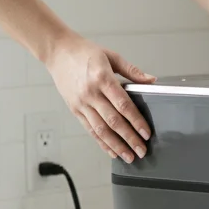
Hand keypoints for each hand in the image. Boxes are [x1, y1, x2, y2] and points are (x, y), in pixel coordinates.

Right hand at [46, 35, 154, 161]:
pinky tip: (112, 151)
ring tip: (129, 156)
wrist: (58, 52)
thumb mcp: (111, 56)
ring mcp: (81, 103)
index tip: (146, 133)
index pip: (123, 105)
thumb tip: (151, 80)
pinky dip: (102, 142)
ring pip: (101, 129)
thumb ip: (132, 71)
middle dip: (129, 138)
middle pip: (113, 121)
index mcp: (102, 78)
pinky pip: (90, 129)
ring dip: (116, 145)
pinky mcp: (75, 110)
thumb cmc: (85, 53)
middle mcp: (91, 93)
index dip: (136, 121)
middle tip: (141, 150)